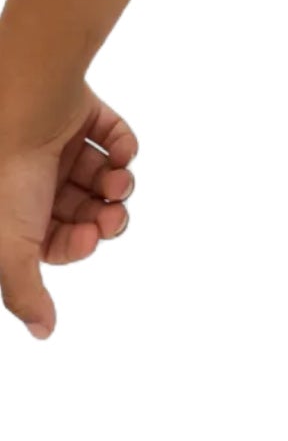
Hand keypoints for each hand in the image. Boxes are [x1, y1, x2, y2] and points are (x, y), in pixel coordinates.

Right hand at [0, 86, 137, 339]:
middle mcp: (36, 178)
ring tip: (119, 180)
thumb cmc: (8, 177)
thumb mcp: (11, 247)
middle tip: (115, 215)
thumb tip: (43, 332)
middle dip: (105, 216)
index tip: (91, 236)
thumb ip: (25, 292)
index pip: (57, 239)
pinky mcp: (79, 113)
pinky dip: (123, 146)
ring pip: (101, 174)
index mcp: (16, 209)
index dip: (80, 242)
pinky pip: (112, 136)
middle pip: (84, 209)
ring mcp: (58, 143)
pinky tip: (120, 152)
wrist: (23, 108)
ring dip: (118, 183)